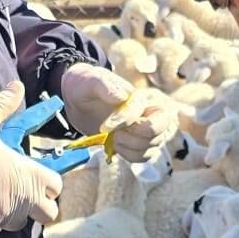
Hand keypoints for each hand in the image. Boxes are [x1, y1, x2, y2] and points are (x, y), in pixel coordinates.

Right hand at [0, 83, 61, 237]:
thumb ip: (3, 105)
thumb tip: (16, 87)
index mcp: (24, 173)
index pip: (56, 186)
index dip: (50, 181)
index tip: (37, 174)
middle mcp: (18, 199)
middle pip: (47, 214)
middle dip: (39, 205)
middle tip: (22, 191)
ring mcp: (0, 216)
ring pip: (18, 223)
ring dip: (12, 212)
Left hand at [60, 62, 177, 162]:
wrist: (80, 103)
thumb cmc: (87, 88)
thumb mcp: (89, 81)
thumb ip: (104, 85)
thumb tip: (122, 97)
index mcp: (144, 94)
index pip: (142, 110)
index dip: (124, 120)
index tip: (105, 127)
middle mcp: (153, 111)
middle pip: (158, 129)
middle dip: (135, 136)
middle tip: (116, 134)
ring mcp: (151, 129)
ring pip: (151, 145)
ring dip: (128, 146)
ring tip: (112, 137)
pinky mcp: (144, 144)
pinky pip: (146, 156)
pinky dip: (129, 155)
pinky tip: (116, 145)